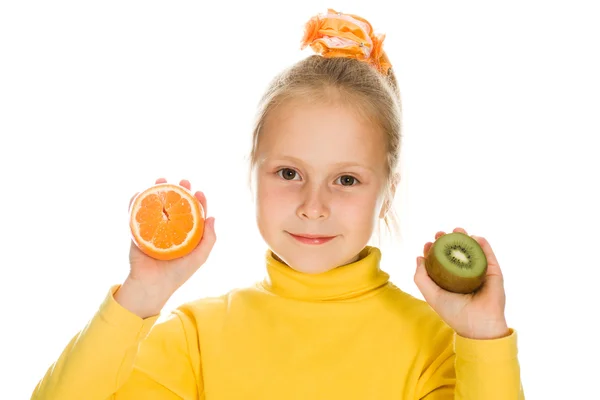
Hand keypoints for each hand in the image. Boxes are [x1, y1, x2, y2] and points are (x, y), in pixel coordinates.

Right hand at [115, 177, 216, 317]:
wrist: (152, 285)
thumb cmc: (178, 273)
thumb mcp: (200, 257)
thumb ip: (209, 238)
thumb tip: (213, 217)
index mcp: (186, 233)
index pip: (194, 213)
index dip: (198, 201)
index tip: (199, 192)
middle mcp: (171, 228)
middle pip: (176, 204)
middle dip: (180, 190)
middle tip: (184, 181)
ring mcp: (154, 228)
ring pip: (157, 204)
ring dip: (158, 189)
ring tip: (162, 179)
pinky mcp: (138, 231)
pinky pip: (136, 213)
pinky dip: (136, 201)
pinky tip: (140, 191)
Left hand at [414, 227, 509, 339]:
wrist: (477, 325)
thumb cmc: (453, 312)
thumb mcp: (431, 294)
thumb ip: (421, 277)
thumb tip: (419, 258)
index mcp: (450, 281)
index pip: (441, 261)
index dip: (434, 250)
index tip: (428, 243)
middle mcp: (464, 275)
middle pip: (456, 253)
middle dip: (448, 240)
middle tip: (440, 233)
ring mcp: (479, 273)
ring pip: (472, 251)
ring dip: (465, 237)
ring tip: (457, 229)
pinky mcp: (493, 273)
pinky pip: (488, 256)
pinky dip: (483, 245)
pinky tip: (475, 237)